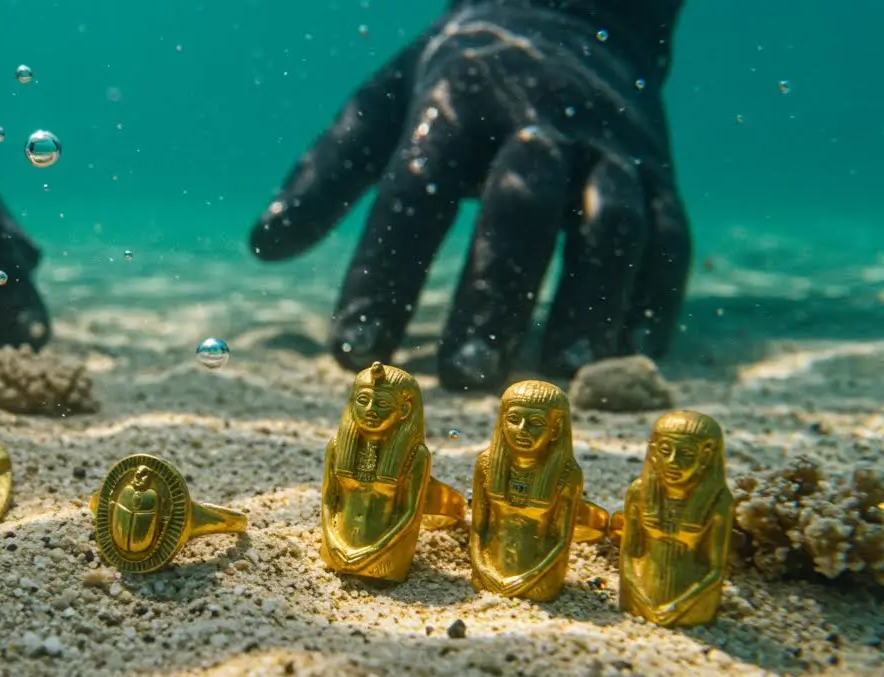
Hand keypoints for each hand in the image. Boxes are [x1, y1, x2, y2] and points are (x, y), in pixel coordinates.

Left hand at [249, 0, 689, 390]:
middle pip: (524, 206)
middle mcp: (541, 118)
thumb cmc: (456, 82)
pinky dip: (650, 307)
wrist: (576, 9)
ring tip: (554, 383)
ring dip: (587, 306)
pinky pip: (670, 244)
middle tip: (461, 378)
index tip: (351, 353)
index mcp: (456, 101)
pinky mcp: (663, 174)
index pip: (413, 190)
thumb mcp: (380, 105)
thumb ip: (323, 176)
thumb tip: (262, 246)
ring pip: (613, 226)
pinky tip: (618, 370)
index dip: (382, 274)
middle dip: (494, 293)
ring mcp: (612, 145)